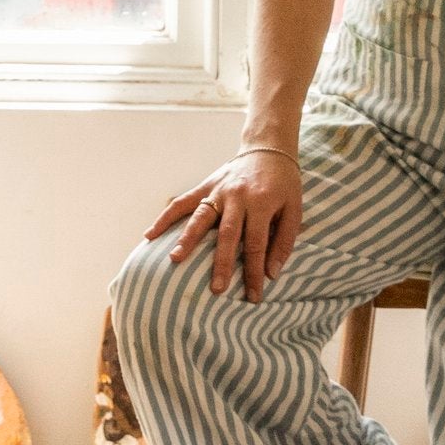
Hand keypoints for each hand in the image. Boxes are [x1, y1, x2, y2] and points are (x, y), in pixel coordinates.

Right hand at [148, 148, 303, 300]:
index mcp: (262, 203)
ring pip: (200, 217)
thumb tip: (272, 274)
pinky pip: (182, 202)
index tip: (254, 296)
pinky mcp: (205, 186)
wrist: (268, 148)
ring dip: (187, 239)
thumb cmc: (284, 184)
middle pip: (227, 235)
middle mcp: (237, 197)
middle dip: (222, 264)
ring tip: (175, 259)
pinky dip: (165, 217)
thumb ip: (284, 241)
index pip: (257, 245)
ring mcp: (218, 190)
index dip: (255, 272)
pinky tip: (150, 234)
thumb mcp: (294, 210)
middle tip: (216, 289)